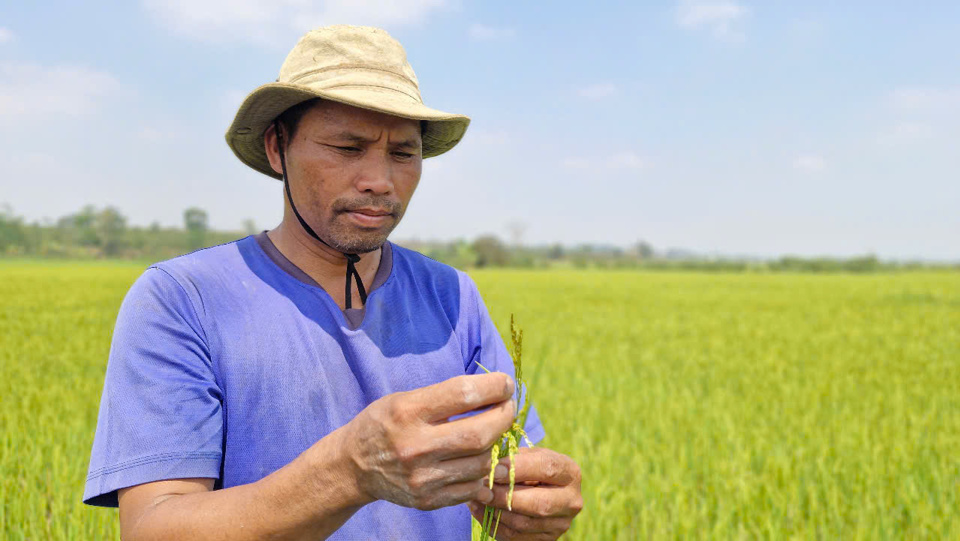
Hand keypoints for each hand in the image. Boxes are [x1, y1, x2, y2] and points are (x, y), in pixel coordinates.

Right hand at [342, 373, 515, 509]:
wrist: (353, 465)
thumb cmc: (385, 423)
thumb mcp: (404, 399)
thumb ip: (445, 396)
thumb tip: (494, 391)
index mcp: (407, 412)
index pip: (463, 394)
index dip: (494, 387)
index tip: (505, 384)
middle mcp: (414, 446)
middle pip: (479, 433)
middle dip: (503, 417)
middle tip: (508, 407)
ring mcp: (421, 478)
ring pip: (481, 463)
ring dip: (495, 444)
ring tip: (492, 432)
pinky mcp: (427, 500)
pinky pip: (472, 488)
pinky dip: (483, 472)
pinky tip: (479, 458)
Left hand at [467, 447, 582, 540]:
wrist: (542, 491)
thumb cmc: (532, 467)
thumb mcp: (529, 456)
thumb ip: (515, 459)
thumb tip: (491, 469)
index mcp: (570, 473)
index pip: (547, 468)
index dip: (518, 468)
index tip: (494, 469)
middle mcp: (572, 501)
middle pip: (539, 503)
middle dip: (505, 496)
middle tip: (483, 490)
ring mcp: (561, 524)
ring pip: (524, 523)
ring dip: (496, 512)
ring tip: (477, 498)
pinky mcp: (547, 539)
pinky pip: (515, 537)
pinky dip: (493, 525)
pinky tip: (480, 511)